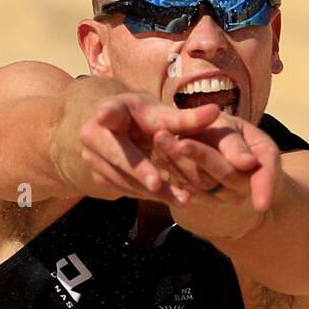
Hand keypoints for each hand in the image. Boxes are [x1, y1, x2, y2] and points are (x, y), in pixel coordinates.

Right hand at [69, 92, 221, 205]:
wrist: (121, 132)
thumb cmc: (143, 118)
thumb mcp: (161, 114)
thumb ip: (186, 118)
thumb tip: (216, 111)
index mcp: (110, 109)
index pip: (107, 111)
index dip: (106, 114)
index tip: (104, 116)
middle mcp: (93, 134)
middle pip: (118, 155)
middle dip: (140, 170)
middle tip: (157, 184)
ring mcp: (92, 159)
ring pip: (124, 178)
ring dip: (152, 191)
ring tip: (183, 199)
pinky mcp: (99, 178)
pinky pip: (125, 189)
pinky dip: (148, 195)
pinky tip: (172, 198)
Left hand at [151, 113, 281, 239]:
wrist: (215, 148)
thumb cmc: (229, 132)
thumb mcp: (234, 129)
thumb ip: (235, 145)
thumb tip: (248, 164)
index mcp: (263, 162)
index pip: (265, 176)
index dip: (264, 187)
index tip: (256, 190)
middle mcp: (244, 185)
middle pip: (225, 174)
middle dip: (201, 156)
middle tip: (181, 140)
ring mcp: (223, 196)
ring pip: (202, 182)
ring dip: (179, 160)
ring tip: (161, 137)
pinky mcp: (200, 198)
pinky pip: (186, 186)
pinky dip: (171, 167)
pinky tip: (158, 150)